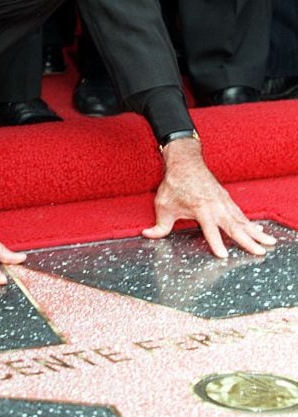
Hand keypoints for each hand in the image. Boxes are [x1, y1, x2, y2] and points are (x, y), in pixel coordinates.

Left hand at [143, 138, 277, 256]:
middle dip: (247, 240)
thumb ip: (159, 225)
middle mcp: (215, 206)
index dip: (215, 242)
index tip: (223, 255)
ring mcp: (223, 201)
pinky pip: (241, 213)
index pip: (210, 229)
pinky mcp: (226, 199)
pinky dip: (251, 223)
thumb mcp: (163, 205)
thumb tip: (147, 235)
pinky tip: (259, 230)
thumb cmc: (174, 184)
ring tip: (269, 243)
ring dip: (256, 232)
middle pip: (234, 226)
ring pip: (242, 220)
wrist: (185, 162)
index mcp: (201, 208)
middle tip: (260, 252)